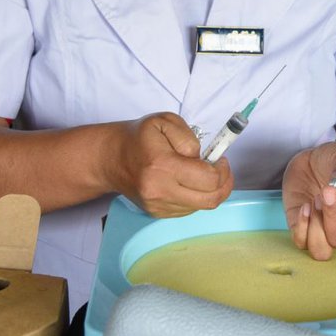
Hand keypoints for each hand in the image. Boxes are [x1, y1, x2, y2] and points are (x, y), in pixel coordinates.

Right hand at [108, 112, 231, 218]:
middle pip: (210, 199)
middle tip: (221, 169)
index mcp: (162, 166)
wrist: (112, 158)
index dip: (222, 170)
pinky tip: (189, 182)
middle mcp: (160, 191)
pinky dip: (196, 196)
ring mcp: (158, 206)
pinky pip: (189, 210)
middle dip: (224, 184)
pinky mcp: (157, 213)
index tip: (220, 159)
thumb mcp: (165, 122)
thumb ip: (188, 137)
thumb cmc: (140, 137)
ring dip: (209, 190)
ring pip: (201, 206)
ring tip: (201, 173)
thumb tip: (203, 158)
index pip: (208, 179)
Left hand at [282, 142, 335, 259]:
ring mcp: (321, 230)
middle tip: (327, 192)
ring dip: (317, 228)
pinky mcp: (302, 227)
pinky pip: (300, 241)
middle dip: (332, 218)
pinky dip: (301, 226)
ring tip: (315, 200)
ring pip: (321, 251)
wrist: (314, 160)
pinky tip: (304, 206)